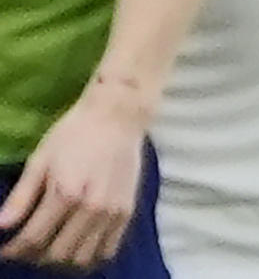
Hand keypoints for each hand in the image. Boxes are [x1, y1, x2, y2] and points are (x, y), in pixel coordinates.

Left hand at [0, 81, 146, 270]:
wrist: (118, 117)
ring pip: (82, 258)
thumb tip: (1, 225)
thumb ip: (21, 196)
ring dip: (61, 259)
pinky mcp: (127, 211)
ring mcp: (112, 212)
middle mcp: (91, 208)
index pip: (33, 239)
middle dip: (35, 256)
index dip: (13, 250)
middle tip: (27, 247)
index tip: (5, 250)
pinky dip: (89, 255)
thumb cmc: (74, 133)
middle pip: (57, 254)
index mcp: (66, 193)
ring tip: (51, 246)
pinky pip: (108, 250)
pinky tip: (77, 243)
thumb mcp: (40, 159)